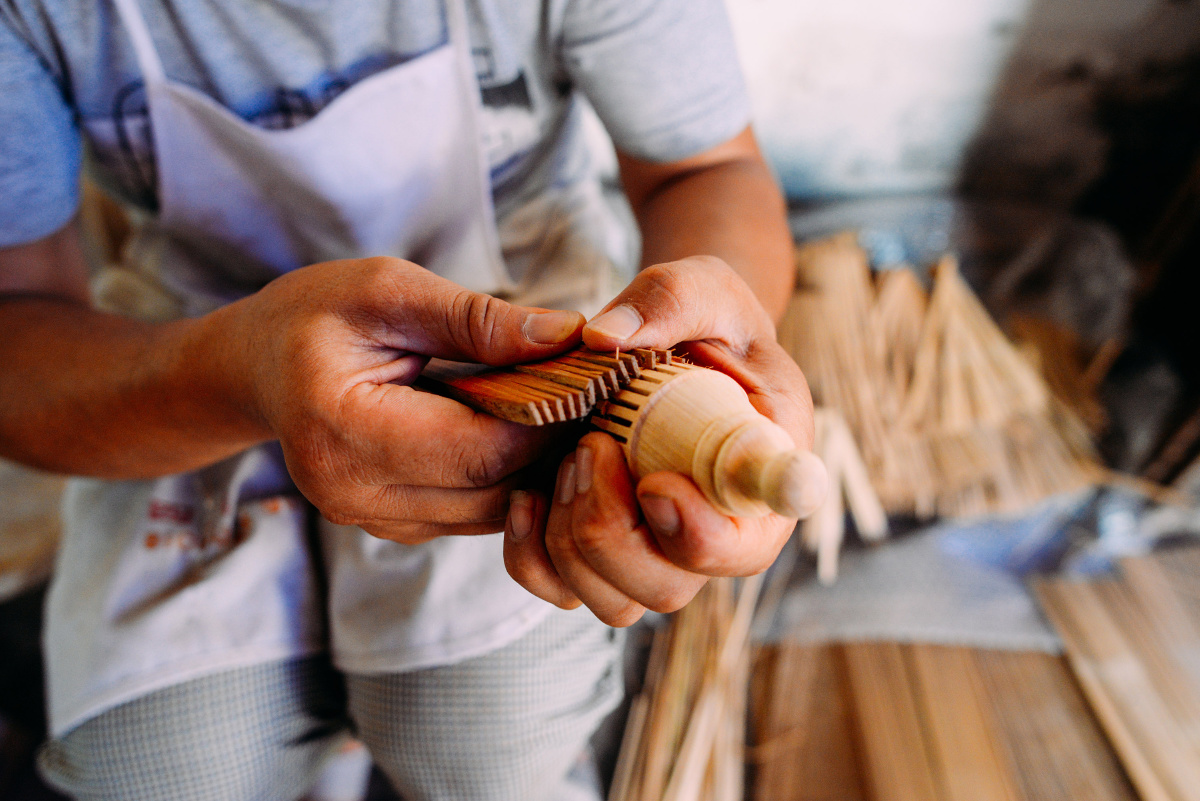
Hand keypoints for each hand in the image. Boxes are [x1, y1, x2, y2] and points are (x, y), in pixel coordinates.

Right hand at [221, 257, 584, 543]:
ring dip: (536, 470)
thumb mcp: (388, 291)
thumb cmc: (314, 313)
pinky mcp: (388, 525)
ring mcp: (367, 518)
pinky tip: (528, 437)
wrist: (257, 364)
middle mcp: (352, 492)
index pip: (479, 449)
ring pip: (489, 513)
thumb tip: (566, 336)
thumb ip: (476, 318)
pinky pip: (470, 514)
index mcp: (342, 429)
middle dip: (553, 448)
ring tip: (571, 415)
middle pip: (491, 490)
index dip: (548, 421)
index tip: (595, 381)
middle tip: (599, 400)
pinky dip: (507, 479)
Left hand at [503, 256, 823, 624]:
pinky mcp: (606, 552)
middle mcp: (717, 530)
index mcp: (761, 473)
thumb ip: (668, 302)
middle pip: (667, 588)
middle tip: (590, 447)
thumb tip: (605, 338)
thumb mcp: (701, 286)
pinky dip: (531, 552)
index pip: (747, 546)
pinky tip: (527, 494)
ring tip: (567, 460)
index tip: (655, 485)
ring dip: (571, 541)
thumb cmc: (706, 318)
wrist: (683, 342)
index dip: (702, 538)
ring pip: (615, 601)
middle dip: (610, 530)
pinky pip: (561, 588)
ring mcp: (659, 549)